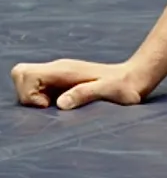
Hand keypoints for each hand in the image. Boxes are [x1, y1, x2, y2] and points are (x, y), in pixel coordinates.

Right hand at [11, 59, 148, 109]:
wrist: (135, 79)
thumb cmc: (125, 86)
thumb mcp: (109, 90)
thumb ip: (85, 94)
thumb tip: (61, 104)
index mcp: (64, 70)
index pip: (25, 73)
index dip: (28, 92)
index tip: (48, 105)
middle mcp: (57, 70)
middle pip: (20, 75)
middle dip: (26, 95)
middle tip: (48, 107)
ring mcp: (58, 76)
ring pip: (27, 83)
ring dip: (34, 99)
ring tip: (57, 108)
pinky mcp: (62, 83)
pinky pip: (39, 89)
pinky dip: (42, 101)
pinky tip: (63, 107)